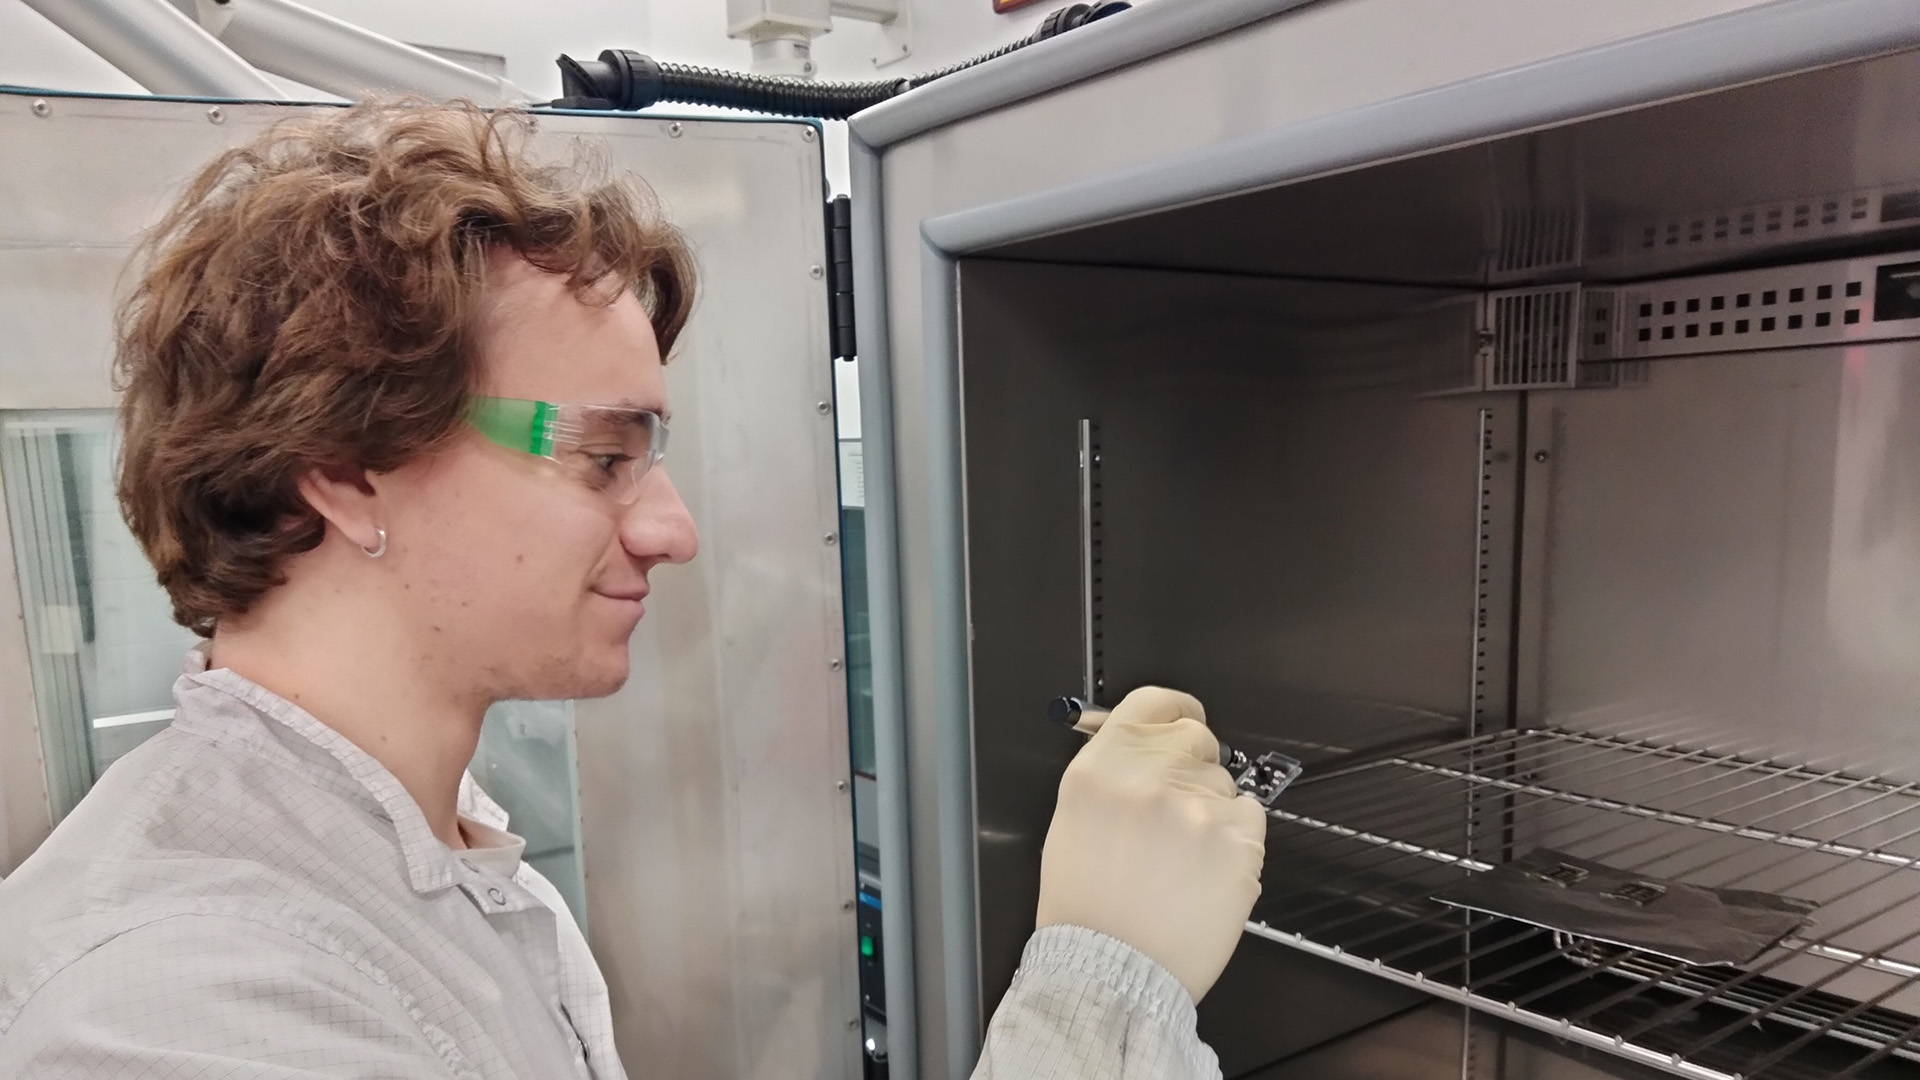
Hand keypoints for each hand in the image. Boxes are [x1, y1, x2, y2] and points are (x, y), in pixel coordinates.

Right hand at [1034, 686, 1267, 1001]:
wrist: (1111, 972)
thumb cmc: (1086, 909)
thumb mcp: (1074, 821)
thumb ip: (1111, 774)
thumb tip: (1145, 747)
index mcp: (1100, 769)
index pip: (1153, 702)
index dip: (1175, 708)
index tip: (1183, 719)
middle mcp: (1149, 777)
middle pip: (1198, 738)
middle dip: (1194, 768)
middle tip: (1179, 815)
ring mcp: (1198, 807)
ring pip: (1226, 784)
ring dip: (1213, 812)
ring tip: (1183, 862)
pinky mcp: (1238, 840)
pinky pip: (1251, 819)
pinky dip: (1237, 842)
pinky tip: (1206, 873)